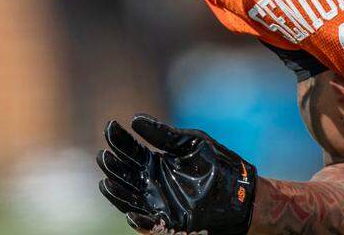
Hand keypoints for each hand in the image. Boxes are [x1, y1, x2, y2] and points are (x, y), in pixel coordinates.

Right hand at [98, 114, 256, 233]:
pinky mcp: (169, 222)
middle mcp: (152, 182)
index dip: (119, 140)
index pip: (131, 151)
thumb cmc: (216, 162)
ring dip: (117, 193)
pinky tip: (131, 213)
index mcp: (156, 162)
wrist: (239, 189)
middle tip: (104, 155)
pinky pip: (150, 225)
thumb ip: (164, 135)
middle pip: (125, 175)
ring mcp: (158, 202)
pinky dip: (139, 221)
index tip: (110, 126)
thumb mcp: (190, 143)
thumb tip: (136, 119)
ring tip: (106, 182)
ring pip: (130, 199)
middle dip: (113, 166)